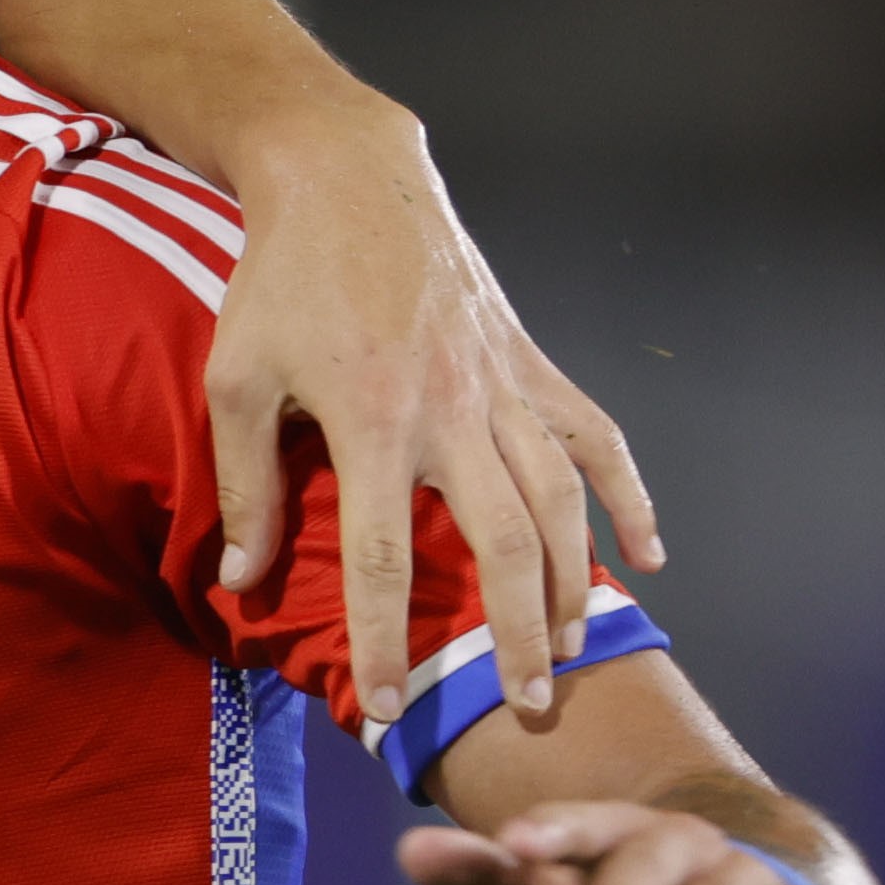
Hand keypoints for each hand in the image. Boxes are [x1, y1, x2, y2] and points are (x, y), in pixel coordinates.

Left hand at [213, 104, 662, 732]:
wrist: (347, 180)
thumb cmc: (279, 283)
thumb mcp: (236, 381)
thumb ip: (245, 487)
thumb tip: (239, 582)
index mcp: (371, 422)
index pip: (380, 559)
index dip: (386, 640)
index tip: (394, 704)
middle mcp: (452, 410)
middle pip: (502, 543)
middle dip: (517, 631)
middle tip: (525, 704)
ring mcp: (503, 383)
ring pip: (561, 499)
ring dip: (574, 579)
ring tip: (574, 648)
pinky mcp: (532, 359)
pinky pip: (596, 434)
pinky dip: (630, 494)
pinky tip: (648, 552)